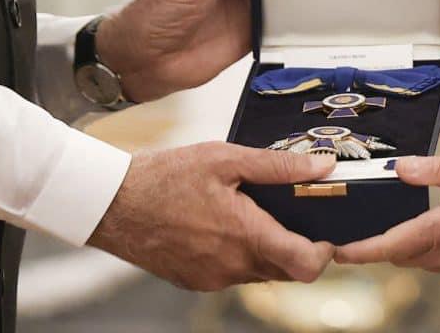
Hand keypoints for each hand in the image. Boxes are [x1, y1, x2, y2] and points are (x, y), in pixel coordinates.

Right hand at [88, 143, 335, 289]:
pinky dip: (239, 254)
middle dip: (296, 245)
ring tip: (253, 212)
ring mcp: (213, 278)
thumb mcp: (224, 158)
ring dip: (266, 249)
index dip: (325, 252)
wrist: (113, 205)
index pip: (306, 265)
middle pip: (286, 269)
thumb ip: (277, 165)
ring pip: (259, 272)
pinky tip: (225, 224)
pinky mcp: (196, 281)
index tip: (326, 232)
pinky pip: (232, 274)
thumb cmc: (165, 177)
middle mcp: (232, 266)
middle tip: (292, 212)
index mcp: (245, 235)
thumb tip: (323, 166)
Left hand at [334, 155, 439, 279]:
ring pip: (423, 262)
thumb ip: (438, 168)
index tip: (339, 250)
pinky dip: (433, 251)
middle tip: (366, 226)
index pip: (392, 246)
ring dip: (408, 248)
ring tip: (400, 225)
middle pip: (402, 256)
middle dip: (382, 245)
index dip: (361, 251)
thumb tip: (401, 168)